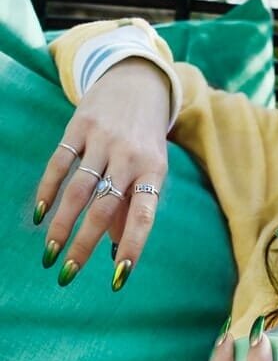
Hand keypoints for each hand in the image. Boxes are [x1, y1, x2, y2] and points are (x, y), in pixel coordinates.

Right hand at [34, 57, 170, 288]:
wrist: (137, 83)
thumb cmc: (147, 137)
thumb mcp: (152, 168)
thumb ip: (134, 203)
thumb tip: (115, 245)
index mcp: (155, 171)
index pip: (143, 215)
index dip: (131, 246)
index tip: (119, 277)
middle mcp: (130, 157)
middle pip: (104, 207)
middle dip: (85, 243)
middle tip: (69, 272)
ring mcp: (103, 140)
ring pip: (78, 189)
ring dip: (62, 223)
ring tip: (50, 251)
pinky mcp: (79, 126)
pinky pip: (59, 163)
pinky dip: (48, 190)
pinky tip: (40, 213)